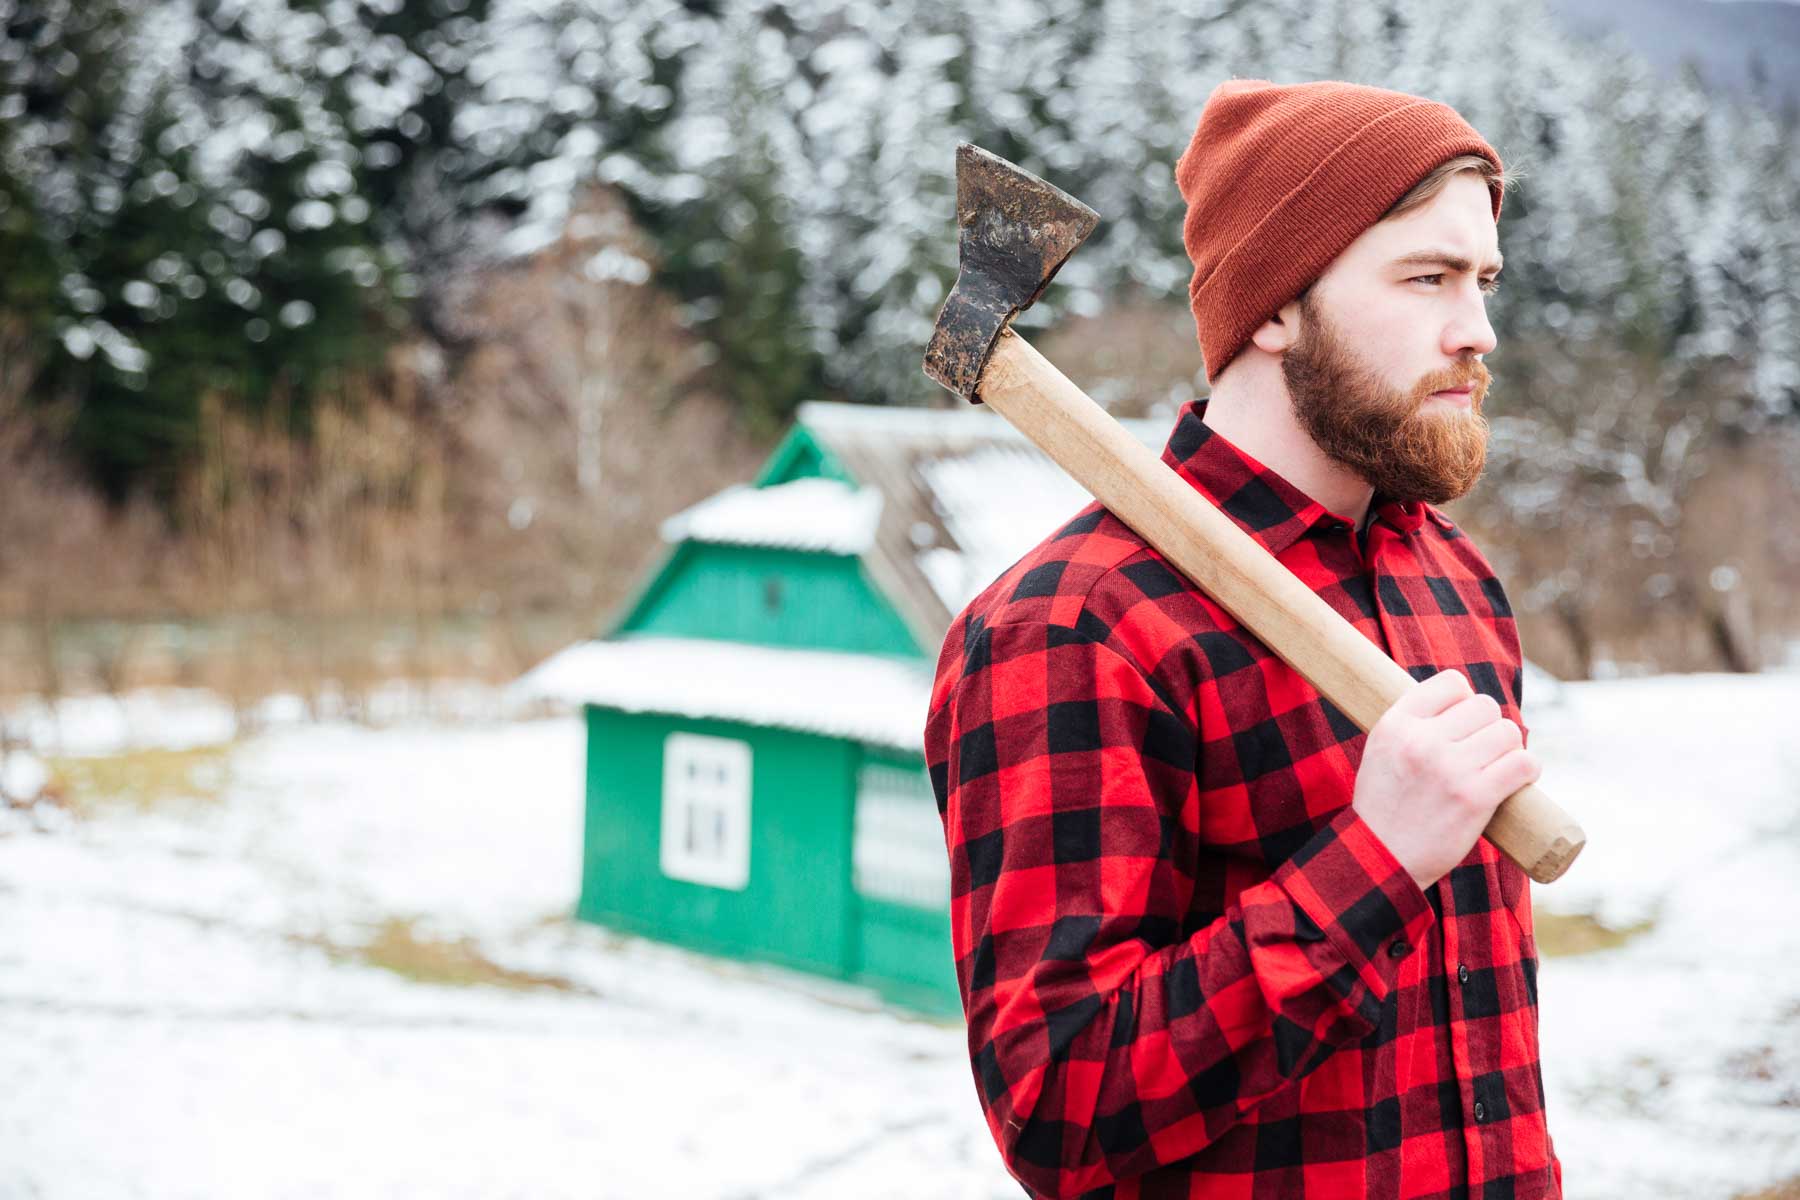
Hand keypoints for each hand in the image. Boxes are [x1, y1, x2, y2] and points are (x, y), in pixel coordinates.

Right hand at [1350, 668, 1541, 890]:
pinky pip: (1523, 764)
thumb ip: (1414, 723)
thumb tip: (1462, 702)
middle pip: (1485, 706)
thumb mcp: (1382, 750)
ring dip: (1509, 749)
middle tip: (1481, 752)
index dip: (1464, 701)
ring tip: (1497, 767)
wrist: (1380, 858)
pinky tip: (1518, 778)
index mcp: (1396, 724)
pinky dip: (1528, 769)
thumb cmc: (1386, 804)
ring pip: (1508, 732)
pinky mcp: (1475, 798)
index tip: (1462, 724)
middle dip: (1489, 727)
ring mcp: (1450, 769)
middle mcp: (1421, 741)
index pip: (1452, 683)